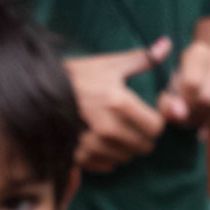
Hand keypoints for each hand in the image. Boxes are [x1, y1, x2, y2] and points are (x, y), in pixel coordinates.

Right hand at [65, 38, 169, 172]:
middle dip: (142, 136)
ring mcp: (94, 145)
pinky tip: (102, 143)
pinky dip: (109, 157)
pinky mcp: (81, 157)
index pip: (155, 128)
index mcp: (120, 103)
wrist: (42, 92)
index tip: (149, 116)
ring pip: (126, 157)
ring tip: (115, 133)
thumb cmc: (80, 76)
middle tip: (132, 125)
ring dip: (126, 148)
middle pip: (144, 146)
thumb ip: (143, 59)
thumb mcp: (110, 64)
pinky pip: (108, 166)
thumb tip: (167, 44)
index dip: (156, 122)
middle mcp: (109, 129)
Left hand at [158, 41, 209, 128]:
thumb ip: (167, 105)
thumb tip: (180, 114)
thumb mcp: (171, 96)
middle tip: (195, 118)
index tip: (182, 110)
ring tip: (205, 119)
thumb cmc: (185, 92)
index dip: (186, 106)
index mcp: (198, 51)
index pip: (193, 85)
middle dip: (200, 115)